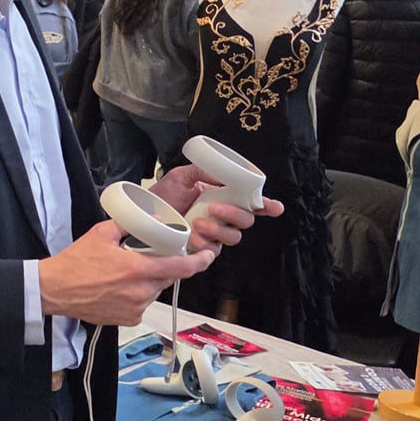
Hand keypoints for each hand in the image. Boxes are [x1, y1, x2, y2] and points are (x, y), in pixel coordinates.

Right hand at [38, 221, 215, 326]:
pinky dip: (136, 294)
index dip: (199, 261)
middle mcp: (140, 292)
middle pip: (167, 277)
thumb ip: (129, 225)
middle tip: (145, 258)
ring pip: (155, 290)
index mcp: (138, 269)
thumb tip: (148, 218)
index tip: (207, 255)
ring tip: (123, 274)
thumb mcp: (102, 233)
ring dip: (148, 281)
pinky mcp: (129, 319)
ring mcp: (136, 308)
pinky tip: (118, 288)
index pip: (181, 267)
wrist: (55, 290)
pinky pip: (143, 304)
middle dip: (163, 267)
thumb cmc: (75, 263)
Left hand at [148, 165, 284, 250]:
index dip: (267, 206)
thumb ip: (202, 170)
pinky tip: (192, 236)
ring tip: (197, 222)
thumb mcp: (181, 176)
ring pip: (233, 237)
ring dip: (218, 230)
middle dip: (234, 215)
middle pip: (246, 220)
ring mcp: (214, 234)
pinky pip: (214, 250)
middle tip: (215, 208)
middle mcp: (223, 217)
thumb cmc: (163, 195)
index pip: (252, 203)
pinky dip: (204, 242)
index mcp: (223, 197)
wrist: (144, 212)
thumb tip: (221, 172)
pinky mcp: (203, 248)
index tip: (275, 207)